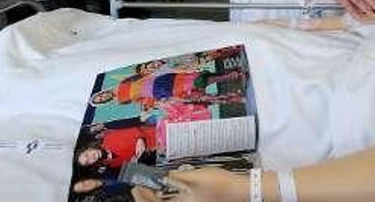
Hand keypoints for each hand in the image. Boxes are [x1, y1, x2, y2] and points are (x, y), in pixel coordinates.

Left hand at [131, 168, 247, 201]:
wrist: (240, 190)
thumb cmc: (219, 184)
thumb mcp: (194, 177)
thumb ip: (174, 177)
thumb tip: (159, 176)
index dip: (141, 196)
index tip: (135, 185)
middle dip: (146, 197)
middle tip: (138, 186)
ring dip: (156, 197)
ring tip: (151, 186)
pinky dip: (167, 197)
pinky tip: (168, 188)